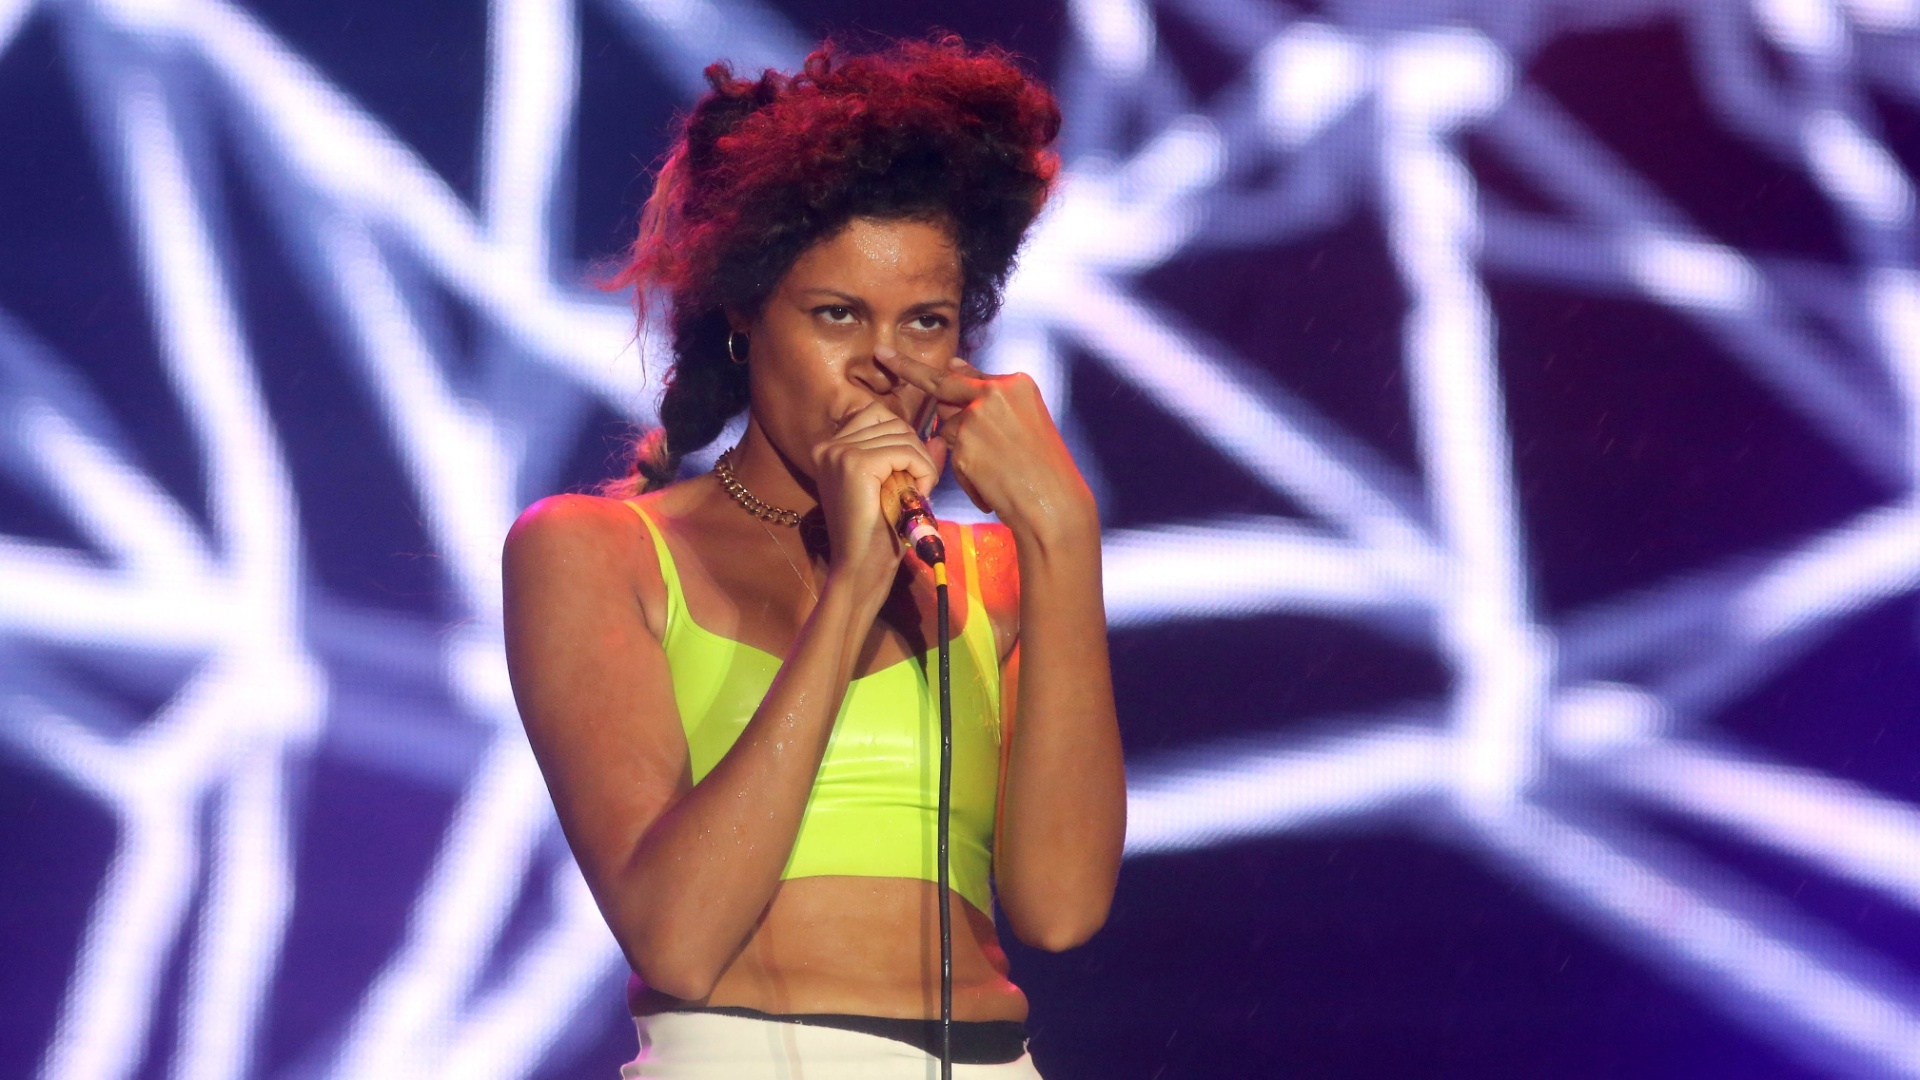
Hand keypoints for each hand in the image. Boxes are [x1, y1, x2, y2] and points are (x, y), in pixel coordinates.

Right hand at [809, 400, 941, 596]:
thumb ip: (912, 458)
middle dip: (916, 453)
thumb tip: (938, 437)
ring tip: (915, 495)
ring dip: (921, 464)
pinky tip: (916, 496)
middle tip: (917, 488)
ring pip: (903, 435)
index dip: (904, 440)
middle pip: (893, 422)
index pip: (878, 415)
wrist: (860, 568)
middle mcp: (829, 445)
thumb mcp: (894, 486)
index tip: (909, 474)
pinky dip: (922, 471)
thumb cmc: (877, 533)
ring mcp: (839, 452)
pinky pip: (906, 452)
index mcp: (830, 447)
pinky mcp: (856, 464)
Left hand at [882, 354, 1096, 542]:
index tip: (897, 353)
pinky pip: (950, 456)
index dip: (937, 370)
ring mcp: (976, 416)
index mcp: (1016, 383)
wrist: (1054, 503)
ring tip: (996, 473)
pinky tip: (990, 487)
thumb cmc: (1044, 468)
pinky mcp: (963, 443)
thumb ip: (990, 397)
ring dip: (961, 450)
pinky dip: (966, 474)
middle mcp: (995, 392)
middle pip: (941, 384)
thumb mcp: (1025, 422)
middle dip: (907, 368)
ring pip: (946, 428)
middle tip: (882, 354)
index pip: (967, 374)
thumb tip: (954, 365)